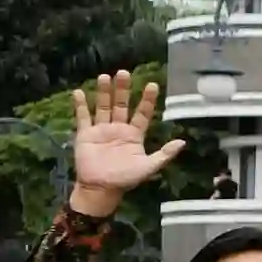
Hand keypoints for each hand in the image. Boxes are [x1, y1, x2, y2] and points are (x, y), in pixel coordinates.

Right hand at [63, 72, 187, 217]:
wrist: (101, 189)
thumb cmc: (125, 179)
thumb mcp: (148, 167)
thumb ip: (164, 154)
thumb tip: (183, 142)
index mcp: (134, 134)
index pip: (142, 113)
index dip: (148, 100)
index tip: (153, 85)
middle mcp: (119, 128)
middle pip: (122, 104)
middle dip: (123, 89)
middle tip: (124, 72)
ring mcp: (101, 130)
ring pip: (103, 106)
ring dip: (103, 92)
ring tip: (105, 76)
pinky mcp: (85, 134)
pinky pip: (83, 117)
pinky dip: (80, 105)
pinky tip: (79, 92)